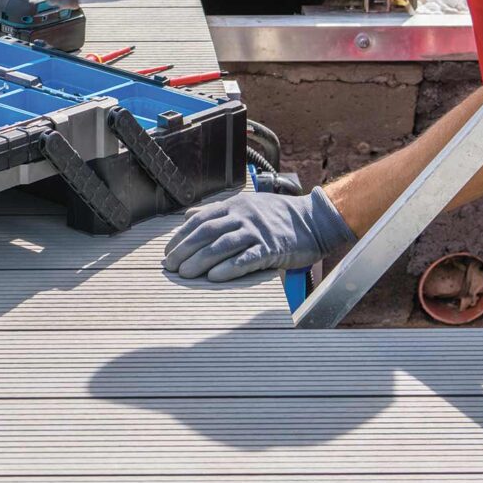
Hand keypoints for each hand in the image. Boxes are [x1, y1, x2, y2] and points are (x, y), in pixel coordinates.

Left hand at [163, 187, 355, 282]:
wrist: (314, 220)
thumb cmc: (278, 215)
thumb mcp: (246, 205)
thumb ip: (216, 211)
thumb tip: (187, 216)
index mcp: (234, 205)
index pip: (200, 219)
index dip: (181, 236)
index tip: (168, 251)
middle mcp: (243, 216)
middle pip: (207, 232)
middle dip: (185, 250)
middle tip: (170, 266)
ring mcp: (257, 231)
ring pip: (222, 245)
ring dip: (201, 260)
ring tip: (186, 274)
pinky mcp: (271, 248)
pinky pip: (246, 258)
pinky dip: (229, 268)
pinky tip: (214, 277)